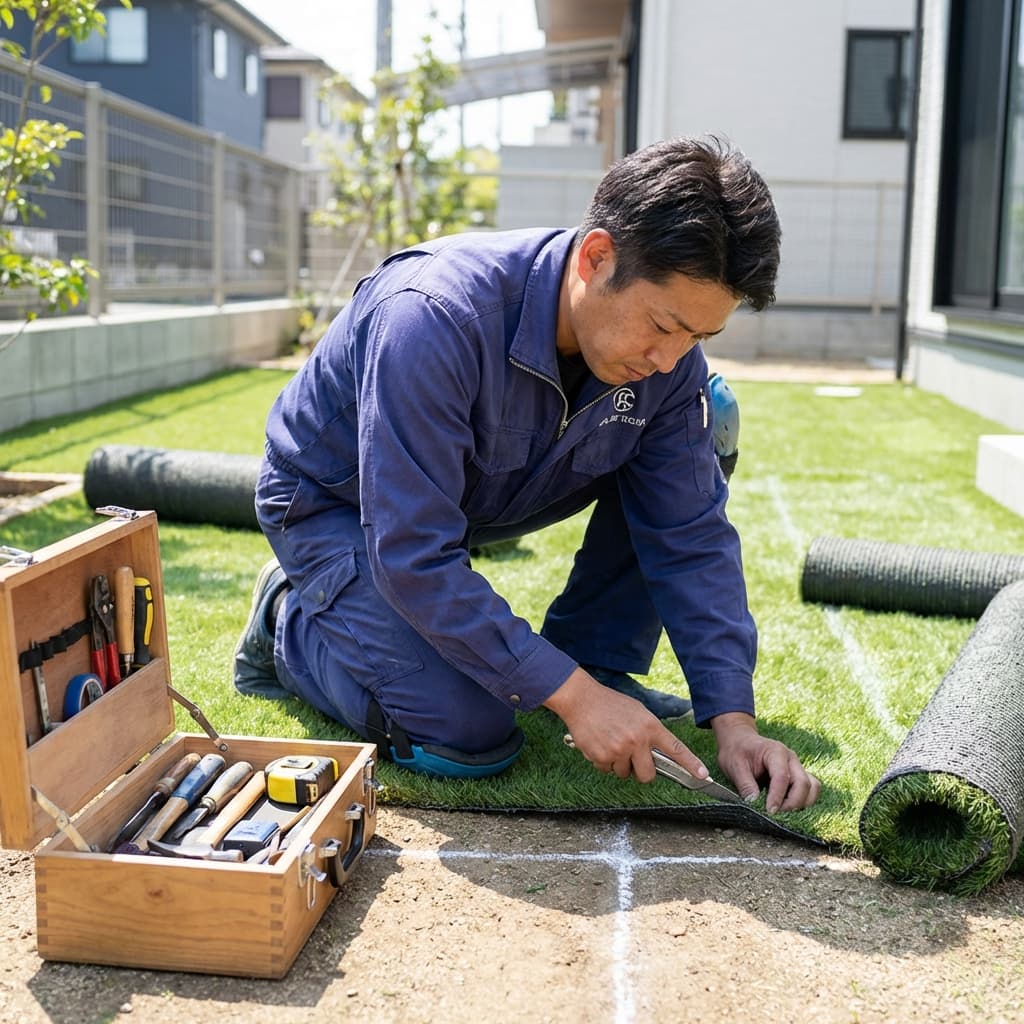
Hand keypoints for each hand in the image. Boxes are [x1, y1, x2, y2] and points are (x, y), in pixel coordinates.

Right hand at [546, 667, 706, 782]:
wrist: (581, 699)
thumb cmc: (610, 704)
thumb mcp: (637, 712)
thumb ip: (648, 733)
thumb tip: (656, 756)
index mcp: (650, 726)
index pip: (675, 749)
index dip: (691, 764)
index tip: (703, 775)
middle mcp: (637, 740)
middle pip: (648, 775)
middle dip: (641, 772)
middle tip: (631, 758)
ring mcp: (620, 750)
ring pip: (624, 774)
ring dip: (618, 764)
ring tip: (610, 742)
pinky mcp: (602, 757)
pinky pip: (606, 770)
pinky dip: (602, 761)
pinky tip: (598, 743)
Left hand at [711, 712, 820, 812]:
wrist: (740, 741)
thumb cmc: (737, 751)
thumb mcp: (734, 765)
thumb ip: (745, 785)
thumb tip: (754, 804)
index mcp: (775, 752)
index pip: (782, 777)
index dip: (777, 797)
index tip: (769, 812)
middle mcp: (791, 759)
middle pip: (804, 783)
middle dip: (793, 803)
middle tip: (776, 814)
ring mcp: (797, 767)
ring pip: (812, 788)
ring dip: (801, 803)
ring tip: (782, 812)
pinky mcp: (798, 776)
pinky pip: (810, 790)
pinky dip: (803, 802)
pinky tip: (787, 808)